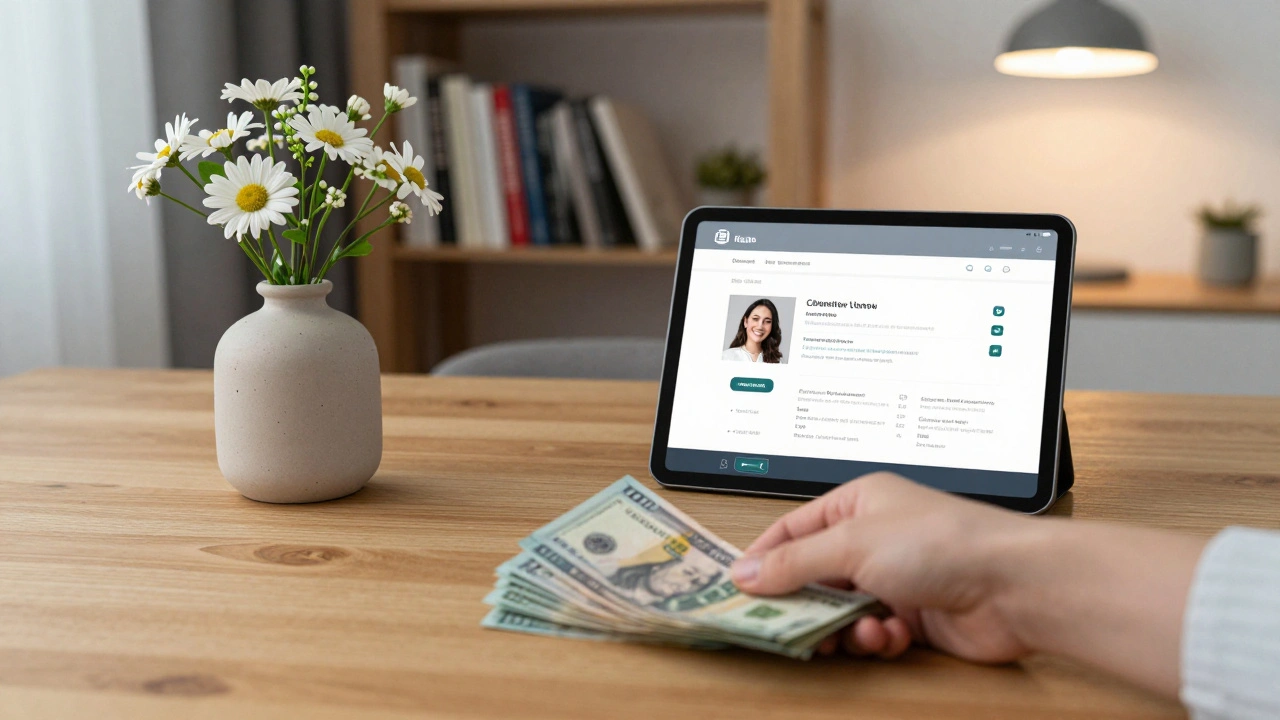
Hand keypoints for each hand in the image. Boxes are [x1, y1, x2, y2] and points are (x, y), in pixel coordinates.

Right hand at [731, 472, 1036, 662]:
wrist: (1013, 586)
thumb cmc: (942, 543)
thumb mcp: (851, 545)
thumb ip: (795, 562)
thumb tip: (746, 574)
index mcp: (858, 504)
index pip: (793, 529)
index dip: (765, 559)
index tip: (738, 589)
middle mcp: (874, 538)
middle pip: (815, 576)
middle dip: (803, 603)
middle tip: (783, 626)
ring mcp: (895, 578)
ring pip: (842, 612)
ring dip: (845, 627)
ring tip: (857, 630)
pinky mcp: (914, 616)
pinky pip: (875, 633)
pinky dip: (878, 639)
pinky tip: (891, 635)